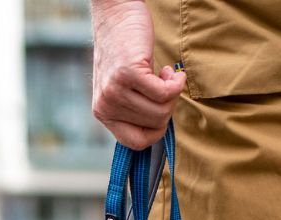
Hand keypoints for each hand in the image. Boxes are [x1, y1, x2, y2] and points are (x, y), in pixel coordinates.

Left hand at [91, 0, 185, 148]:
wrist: (116, 14)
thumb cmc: (125, 51)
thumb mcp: (122, 89)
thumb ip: (133, 110)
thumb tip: (159, 129)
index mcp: (103, 114)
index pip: (135, 143)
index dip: (156, 131)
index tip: (161, 110)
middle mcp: (106, 106)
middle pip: (154, 126)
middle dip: (168, 107)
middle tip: (165, 86)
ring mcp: (115, 90)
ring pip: (161, 111)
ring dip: (173, 93)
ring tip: (166, 76)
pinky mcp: (128, 73)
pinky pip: (165, 93)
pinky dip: (176, 83)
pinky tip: (172, 72)